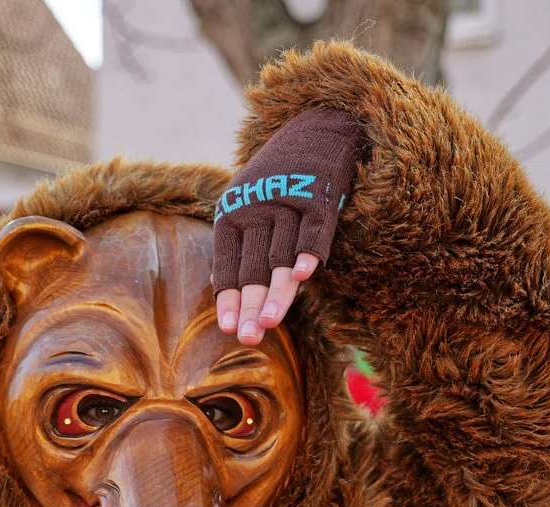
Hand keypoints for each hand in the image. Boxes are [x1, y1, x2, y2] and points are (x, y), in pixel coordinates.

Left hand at [210, 106, 361, 344]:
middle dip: (251, 305)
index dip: (230, 297)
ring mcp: (288, 200)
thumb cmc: (280, 179)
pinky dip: (309, 251)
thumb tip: (238, 301)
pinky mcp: (320, 194)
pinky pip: (315, 228)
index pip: (229, 263)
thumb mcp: (251, 205)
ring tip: (271, 323)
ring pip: (282, 254)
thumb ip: (246, 248)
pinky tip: (304, 275)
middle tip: (248, 338)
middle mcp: (256, 207)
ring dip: (278, 291)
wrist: (318, 126)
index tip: (229, 329)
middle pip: (254, 266)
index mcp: (232, 213)